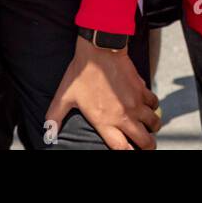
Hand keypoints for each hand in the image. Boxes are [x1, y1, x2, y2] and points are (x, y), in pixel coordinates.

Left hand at [44, 35, 160, 149]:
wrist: (98, 50)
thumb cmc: (81, 72)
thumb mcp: (65, 95)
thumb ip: (56, 115)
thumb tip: (47, 131)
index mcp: (105, 122)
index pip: (122, 149)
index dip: (127, 153)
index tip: (127, 150)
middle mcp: (123, 116)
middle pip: (146, 142)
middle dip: (147, 146)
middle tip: (144, 144)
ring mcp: (135, 103)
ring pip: (154, 124)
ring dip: (152, 127)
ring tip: (147, 126)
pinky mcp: (142, 90)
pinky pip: (154, 104)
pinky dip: (153, 106)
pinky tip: (146, 104)